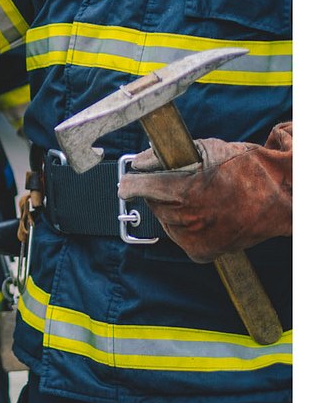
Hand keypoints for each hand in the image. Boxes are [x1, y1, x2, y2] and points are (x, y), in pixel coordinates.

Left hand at [117, 123, 291, 262]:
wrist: (278, 196)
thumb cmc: (242, 168)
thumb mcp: (203, 149)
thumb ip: (165, 157)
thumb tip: (138, 162)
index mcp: (182, 189)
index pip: (138, 187)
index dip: (131, 183)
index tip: (126, 183)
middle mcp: (184, 217)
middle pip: (152, 203)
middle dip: (160, 194)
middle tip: (182, 186)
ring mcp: (191, 237)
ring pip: (165, 220)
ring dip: (173, 211)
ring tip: (201, 200)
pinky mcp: (199, 252)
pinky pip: (179, 237)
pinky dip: (185, 228)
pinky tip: (204, 217)